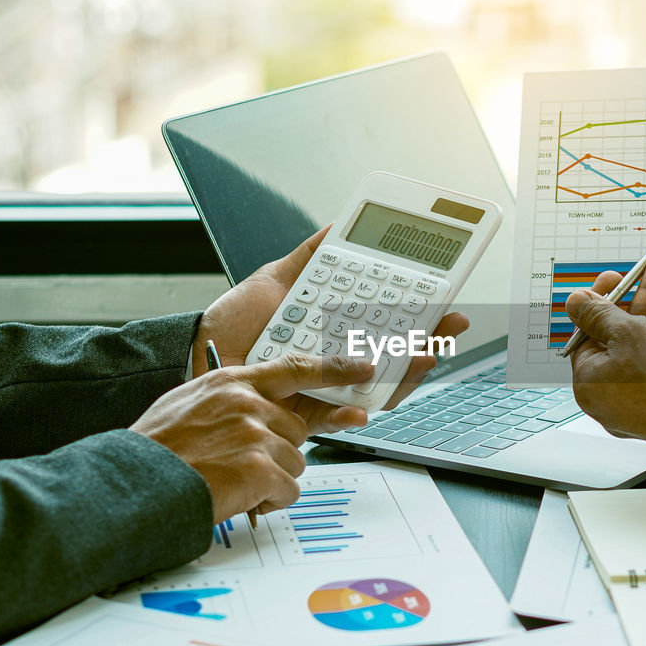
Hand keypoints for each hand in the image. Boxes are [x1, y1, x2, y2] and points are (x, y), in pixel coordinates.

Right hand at [130, 353, 372, 522]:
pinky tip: (238, 497)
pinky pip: (289, 489)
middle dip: (278, 452)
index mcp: (231, 382)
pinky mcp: (260, 467)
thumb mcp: (186, 405)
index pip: (295, 368)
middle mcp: (247, 402)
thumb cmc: (155, 451)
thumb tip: (253, 411)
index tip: (362, 367)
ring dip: (272, 480)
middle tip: (241, 465)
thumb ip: (226, 402)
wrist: (132, 485)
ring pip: (295, 461)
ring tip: (231, 482)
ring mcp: (255, 433)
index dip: (334, 369)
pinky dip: (268, 501)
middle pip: (297, 429)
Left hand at [194, 224, 469, 429]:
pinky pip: (336, 418)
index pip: (390, 324)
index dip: (421, 314)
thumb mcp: (277, 282)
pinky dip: (353, 415)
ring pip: (378, 389)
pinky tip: (365, 407)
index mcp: (337, 331)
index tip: (444, 297)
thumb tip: (339, 227)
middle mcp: (337, 362)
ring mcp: (324, 389)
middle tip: (451, 322)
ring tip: (423, 355)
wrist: (195, 352)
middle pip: (396, 357)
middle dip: (430, 341)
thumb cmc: (234, 325)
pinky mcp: (301, 414)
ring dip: (406, 376)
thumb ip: (311, 258)